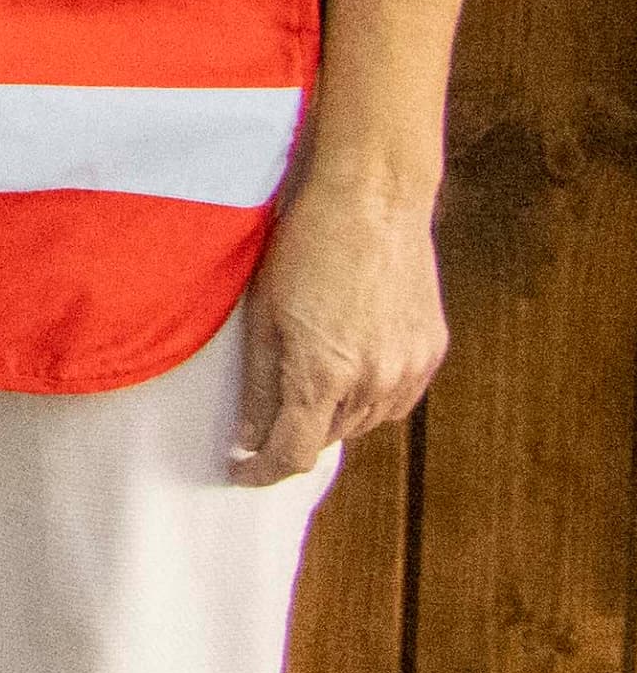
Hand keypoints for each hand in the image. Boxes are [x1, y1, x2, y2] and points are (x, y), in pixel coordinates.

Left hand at [232, 161, 446, 483]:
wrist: (372, 201)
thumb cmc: (305, 248)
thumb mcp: (262, 315)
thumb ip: (258, 383)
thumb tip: (249, 435)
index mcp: (323, 375)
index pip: (293, 453)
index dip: (262, 470)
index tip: (241, 471)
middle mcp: (373, 382)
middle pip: (329, 437)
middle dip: (296, 432)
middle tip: (267, 415)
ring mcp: (409, 369)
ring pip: (365, 420)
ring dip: (335, 414)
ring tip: (310, 379)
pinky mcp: (432, 351)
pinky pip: (397, 396)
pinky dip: (370, 393)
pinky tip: (351, 364)